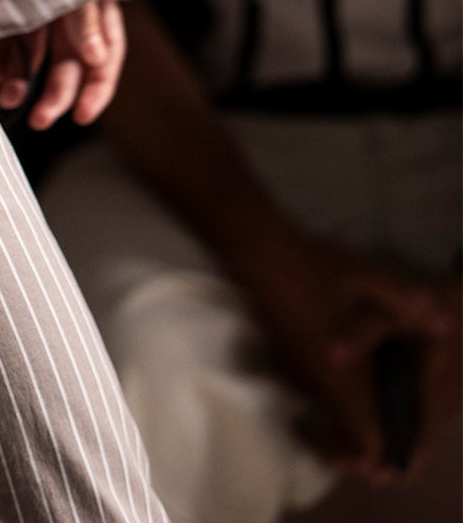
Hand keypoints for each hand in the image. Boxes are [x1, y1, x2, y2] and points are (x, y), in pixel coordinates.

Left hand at [0, 0, 125, 129]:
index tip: (82, 116)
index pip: (105, 55)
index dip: (96, 89)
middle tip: (40, 120)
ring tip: (7, 97)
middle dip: (53, 95)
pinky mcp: (0, 9)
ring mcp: (31, 10)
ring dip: (19, 81)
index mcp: (92, 5)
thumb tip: (97, 58)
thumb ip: (86, 19)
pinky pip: (0, 41)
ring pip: (29, 56)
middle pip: (65, 64)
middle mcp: (64, 13)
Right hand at [241, 232, 455, 484]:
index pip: (368, 439)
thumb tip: (446, 325)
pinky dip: (343, 395)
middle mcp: (325, 382)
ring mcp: (306, 371)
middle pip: (351, 434)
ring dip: (358, 416)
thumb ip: (408, 301)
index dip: (387, 452)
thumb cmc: (314, 268)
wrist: (263, 255)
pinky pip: (324, 392)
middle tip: (399, 424)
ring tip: (387, 397)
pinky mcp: (295, 358)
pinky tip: (360, 367)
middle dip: (372, 439)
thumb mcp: (369, 276)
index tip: (406, 444)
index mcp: (346, 373)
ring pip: (337, 413)